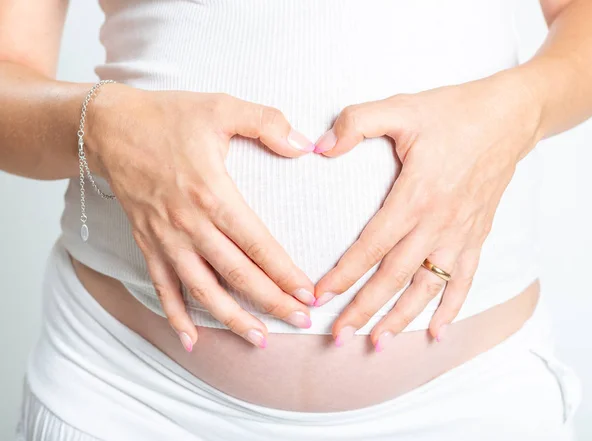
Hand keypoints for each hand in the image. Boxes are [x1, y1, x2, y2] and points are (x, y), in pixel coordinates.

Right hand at [87, 86, 315, 349]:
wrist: (109, 127)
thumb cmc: (169, 117)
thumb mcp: (221, 107)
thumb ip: (266, 122)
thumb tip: (305, 145)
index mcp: (212, 194)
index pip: (257, 244)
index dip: (285, 272)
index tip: (308, 294)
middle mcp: (189, 224)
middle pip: (237, 274)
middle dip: (271, 302)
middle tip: (301, 322)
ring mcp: (165, 238)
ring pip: (202, 290)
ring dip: (232, 318)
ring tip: (259, 340)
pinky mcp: (147, 243)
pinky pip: (162, 287)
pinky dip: (175, 315)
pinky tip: (191, 340)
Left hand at [312, 72, 540, 348]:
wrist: (509, 116)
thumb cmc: (453, 112)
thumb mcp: (401, 107)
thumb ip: (357, 122)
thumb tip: (320, 146)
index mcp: (415, 196)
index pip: (370, 245)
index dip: (343, 274)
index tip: (320, 296)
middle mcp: (437, 223)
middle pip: (394, 277)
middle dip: (364, 308)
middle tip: (338, 335)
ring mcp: (460, 233)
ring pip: (427, 287)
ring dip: (401, 317)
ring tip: (378, 342)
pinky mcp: (477, 235)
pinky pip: (464, 279)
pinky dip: (451, 307)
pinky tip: (438, 331)